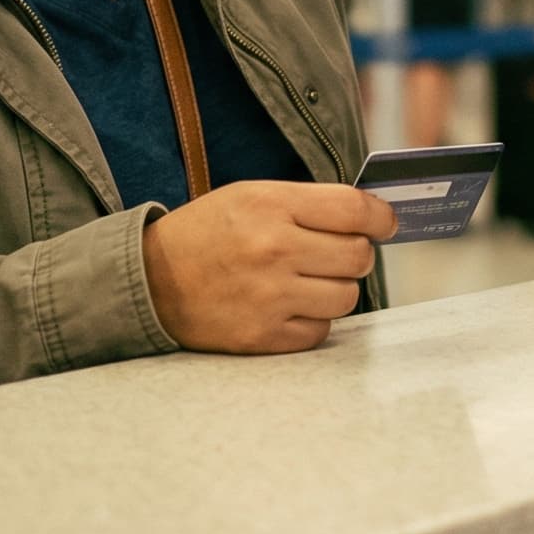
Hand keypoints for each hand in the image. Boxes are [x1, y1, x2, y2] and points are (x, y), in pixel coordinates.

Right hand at [140, 182, 397, 354]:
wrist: (148, 281)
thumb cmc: (207, 233)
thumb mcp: (251, 196)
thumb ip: (308, 204)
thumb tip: (371, 216)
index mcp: (271, 206)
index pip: (355, 210)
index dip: (381, 217)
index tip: (384, 223)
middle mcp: (274, 250)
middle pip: (358, 256)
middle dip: (357, 253)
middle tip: (339, 252)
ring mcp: (269, 297)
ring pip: (346, 296)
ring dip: (336, 288)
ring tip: (310, 279)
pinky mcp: (262, 336)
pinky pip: (320, 331)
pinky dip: (313, 320)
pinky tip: (290, 305)